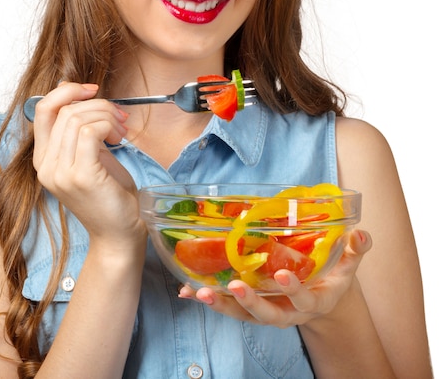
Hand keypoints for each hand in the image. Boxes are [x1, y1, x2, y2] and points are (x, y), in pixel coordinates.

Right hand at [31, 82, 145, 244]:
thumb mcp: (90, 154)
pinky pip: (90, 131)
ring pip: (78, 118)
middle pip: (64, 110)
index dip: (67, 92)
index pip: (42, 109)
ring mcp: (60, 172)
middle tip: (120, 117)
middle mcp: (45, 166)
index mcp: (43, 159)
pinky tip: (119, 138)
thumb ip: (80, 129)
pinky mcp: (81, 176)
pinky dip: (108, 126)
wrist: (119, 232)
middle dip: (98, 105)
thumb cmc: (108, 194)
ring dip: (107, 115)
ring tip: (121, 130)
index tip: (91, 90)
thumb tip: (78, 93)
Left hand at [178, 229, 371, 327]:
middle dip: (251, 303)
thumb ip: (355, 251)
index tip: (283, 275)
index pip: (305, 299)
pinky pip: (228, 307)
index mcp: (314, 301)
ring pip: (243, 315)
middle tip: (234, 286)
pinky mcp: (250, 307)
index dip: (294, 289)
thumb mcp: (348, 265)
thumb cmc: (331, 276)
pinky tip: (187, 290)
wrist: (321, 299)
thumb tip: (361, 234)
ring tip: (199, 292)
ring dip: (221, 304)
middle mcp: (288, 311)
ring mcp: (268, 311)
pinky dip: (209, 299)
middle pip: (269, 315)